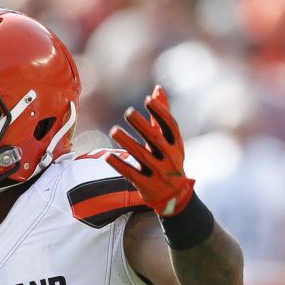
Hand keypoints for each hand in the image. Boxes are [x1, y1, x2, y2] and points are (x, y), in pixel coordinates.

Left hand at [104, 85, 194, 216]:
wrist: (174, 196)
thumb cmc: (169, 159)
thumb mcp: (170, 140)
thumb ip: (162, 115)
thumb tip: (157, 88)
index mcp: (177, 145)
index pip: (171, 126)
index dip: (161, 112)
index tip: (148, 100)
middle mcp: (170, 158)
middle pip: (156, 140)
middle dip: (142, 125)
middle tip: (128, 112)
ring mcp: (159, 173)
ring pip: (141, 156)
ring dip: (127, 142)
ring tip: (114, 130)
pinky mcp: (146, 185)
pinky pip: (131, 174)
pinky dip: (119, 165)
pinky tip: (107, 155)